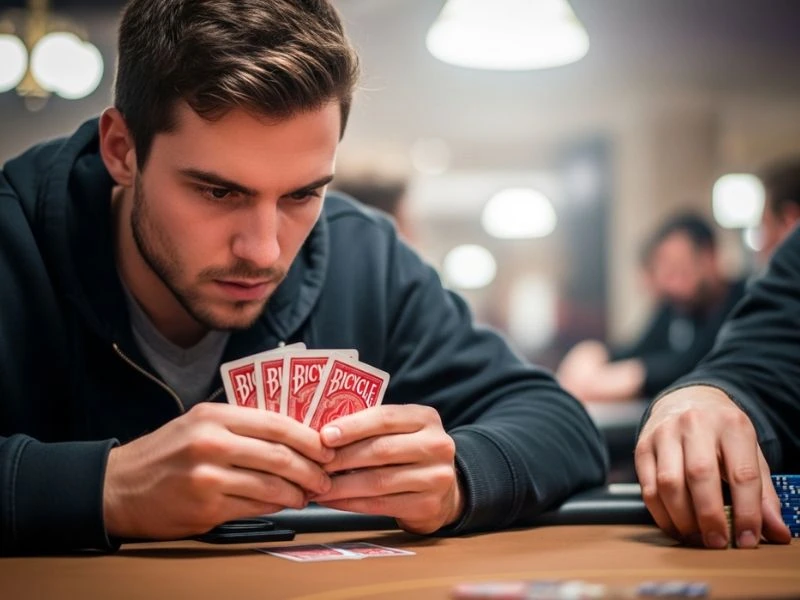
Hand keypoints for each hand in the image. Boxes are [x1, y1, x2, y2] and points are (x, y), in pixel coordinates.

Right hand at [103, 402, 333, 539]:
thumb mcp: (199, 424)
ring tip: (308, 494)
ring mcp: (208, 477)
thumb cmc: (165, 454)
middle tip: (325, 476)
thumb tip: (293, 436)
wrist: (118, 487)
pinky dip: (275, 508)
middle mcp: (212, 443)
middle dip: (310, 469)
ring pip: (270, 485)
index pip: (276, 423)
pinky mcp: (206, 508)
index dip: (308, 437)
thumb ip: (241, 426)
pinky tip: (283, 505)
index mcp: (214, 417)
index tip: (326, 447)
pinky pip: (253, 508)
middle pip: (278, 455)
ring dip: (297, 493)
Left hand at [312, 404, 462, 534]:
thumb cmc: (410, 453)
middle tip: (314, 464)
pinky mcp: (428, 506)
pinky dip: (351, 503)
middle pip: (381, 450)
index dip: (353, 426)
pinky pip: (380, 505)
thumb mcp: (401, 431)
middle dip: (342, 458)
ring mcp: (436, 477)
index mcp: (425, 418)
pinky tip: (332, 500)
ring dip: (341, 485)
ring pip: (378, 481)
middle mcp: (436, 445)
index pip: (385, 418)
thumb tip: (323, 433)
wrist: (445, 490)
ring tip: (317, 485)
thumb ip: (371, 427)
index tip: (324, 435)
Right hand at [635, 386, 790, 548]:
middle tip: (717, 542)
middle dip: (710, 516)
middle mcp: (695, 424)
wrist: (687, 400)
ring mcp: (664, 433)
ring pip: (669, 483)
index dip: (747, 512)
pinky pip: (648, 487)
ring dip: (683, 519)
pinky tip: (676, 526)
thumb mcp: (750, 454)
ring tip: (696, 538)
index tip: (747, 540)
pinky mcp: (643, 446)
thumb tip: (777, 533)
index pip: (742, 474)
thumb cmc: (722, 434)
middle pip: (700, 475)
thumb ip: (764, 494)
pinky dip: (661, 515)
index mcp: (731, 425)